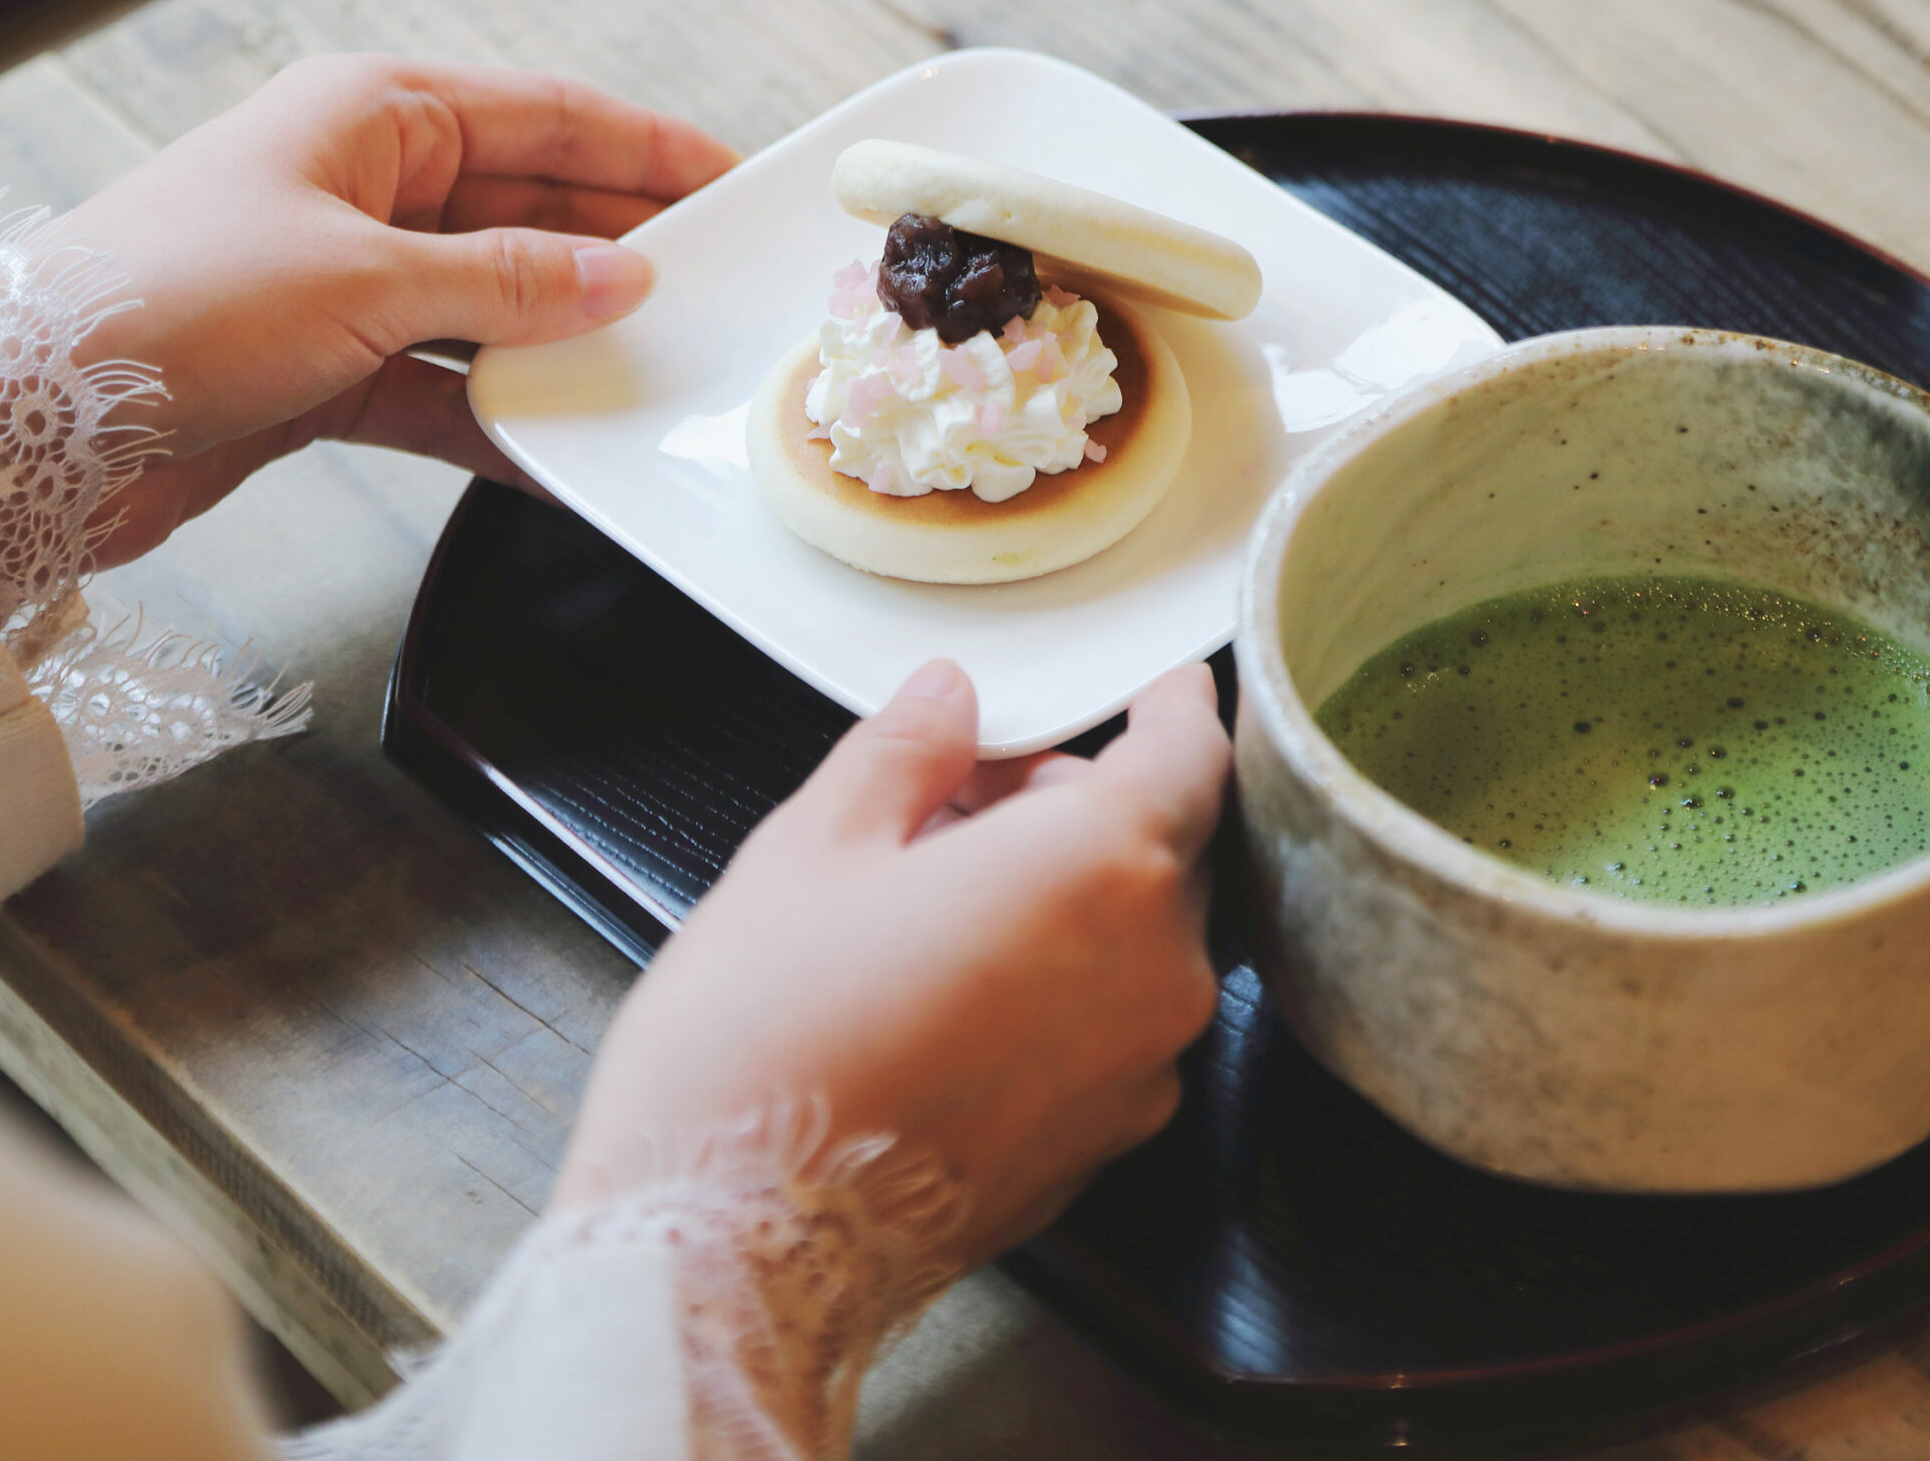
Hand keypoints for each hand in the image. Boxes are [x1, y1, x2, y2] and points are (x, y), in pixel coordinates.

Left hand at [46, 54, 736, 563]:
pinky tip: (563, 455)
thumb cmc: (170, 303)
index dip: (649, 149)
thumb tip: (626, 279)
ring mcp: (347, 283)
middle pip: (531, 211)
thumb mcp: (366, 280)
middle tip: (718, 299)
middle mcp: (365, 188)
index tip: (736, 185)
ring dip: (564, 346)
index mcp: (371, 115)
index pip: (548, 117)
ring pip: (494, 307)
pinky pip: (444, 391)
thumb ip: (510, 282)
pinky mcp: (324, 372)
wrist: (28, 426)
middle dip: (620, 254)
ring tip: (659, 383)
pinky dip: (499, 421)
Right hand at [555, 660, 1230, 1265]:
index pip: (1189, 756)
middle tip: (973, 791)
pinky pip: (1111, 1028)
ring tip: (941, 896)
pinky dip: (1063, 986)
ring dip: (1071, 899)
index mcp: (1100, 867)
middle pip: (1162, 848)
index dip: (1170, 708)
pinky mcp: (1101, 1146)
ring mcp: (1136, 1072)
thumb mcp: (812, 849)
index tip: (1159, 686)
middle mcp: (1152, 972)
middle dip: (1084, 803)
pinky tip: (953, 986)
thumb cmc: (765, 1045)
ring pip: (1136, 942)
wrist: (740, 1242)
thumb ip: (904, 752)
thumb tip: (947, 699)